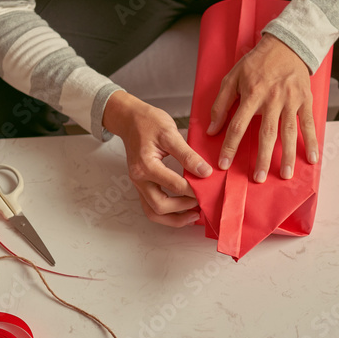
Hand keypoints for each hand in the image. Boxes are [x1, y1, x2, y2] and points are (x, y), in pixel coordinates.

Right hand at [103, 91, 212, 227]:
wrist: (130, 119)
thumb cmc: (148, 122)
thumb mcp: (170, 133)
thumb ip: (187, 154)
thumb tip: (204, 172)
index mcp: (146, 165)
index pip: (174, 185)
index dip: (194, 189)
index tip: (208, 188)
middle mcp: (139, 178)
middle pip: (160, 206)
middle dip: (183, 208)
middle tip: (202, 203)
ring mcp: (138, 184)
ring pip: (153, 212)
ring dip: (173, 218)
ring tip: (193, 215)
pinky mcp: (141, 185)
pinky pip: (151, 206)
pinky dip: (167, 212)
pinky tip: (182, 209)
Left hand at [207, 34, 317, 181]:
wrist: (287, 45)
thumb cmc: (257, 62)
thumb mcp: (233, 77)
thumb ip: (221, 103)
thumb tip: (212, 129)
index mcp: (252, 93)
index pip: (238, 125)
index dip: (230, 145)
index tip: (224, 164)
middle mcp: (273, 99)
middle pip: (267, 133)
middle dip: (263, 158)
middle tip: (258, 178)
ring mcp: (291, 100)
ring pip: (289, 132)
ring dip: (288, 156)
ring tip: (286, 175)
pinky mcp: (305, 100)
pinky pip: (308, 124)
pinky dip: (312, 142)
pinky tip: (312, 159)